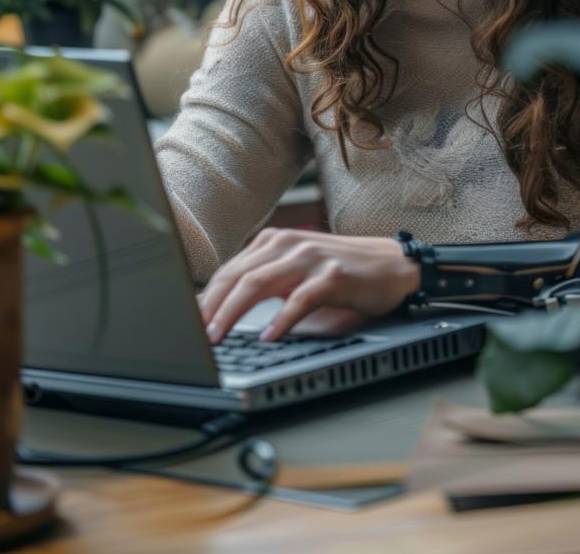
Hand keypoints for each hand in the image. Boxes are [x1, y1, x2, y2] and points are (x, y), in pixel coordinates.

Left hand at [198, 228, 421, 343]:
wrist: (392, 265)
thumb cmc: (341, 273)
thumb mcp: (296, 273)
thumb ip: (264, 284)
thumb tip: (220, 312)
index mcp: (273, 242)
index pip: (228, 271)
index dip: (204, 300)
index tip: (186, 325)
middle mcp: (287, 244)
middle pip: (235, 276)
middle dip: (210, 308)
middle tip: (194, 336)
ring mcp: (309, 257)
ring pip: (258, 283)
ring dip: (232, 312)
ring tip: (217, 337)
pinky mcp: (333, 274)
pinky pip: (300, 298)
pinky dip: (281, 320)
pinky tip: (268, 336)